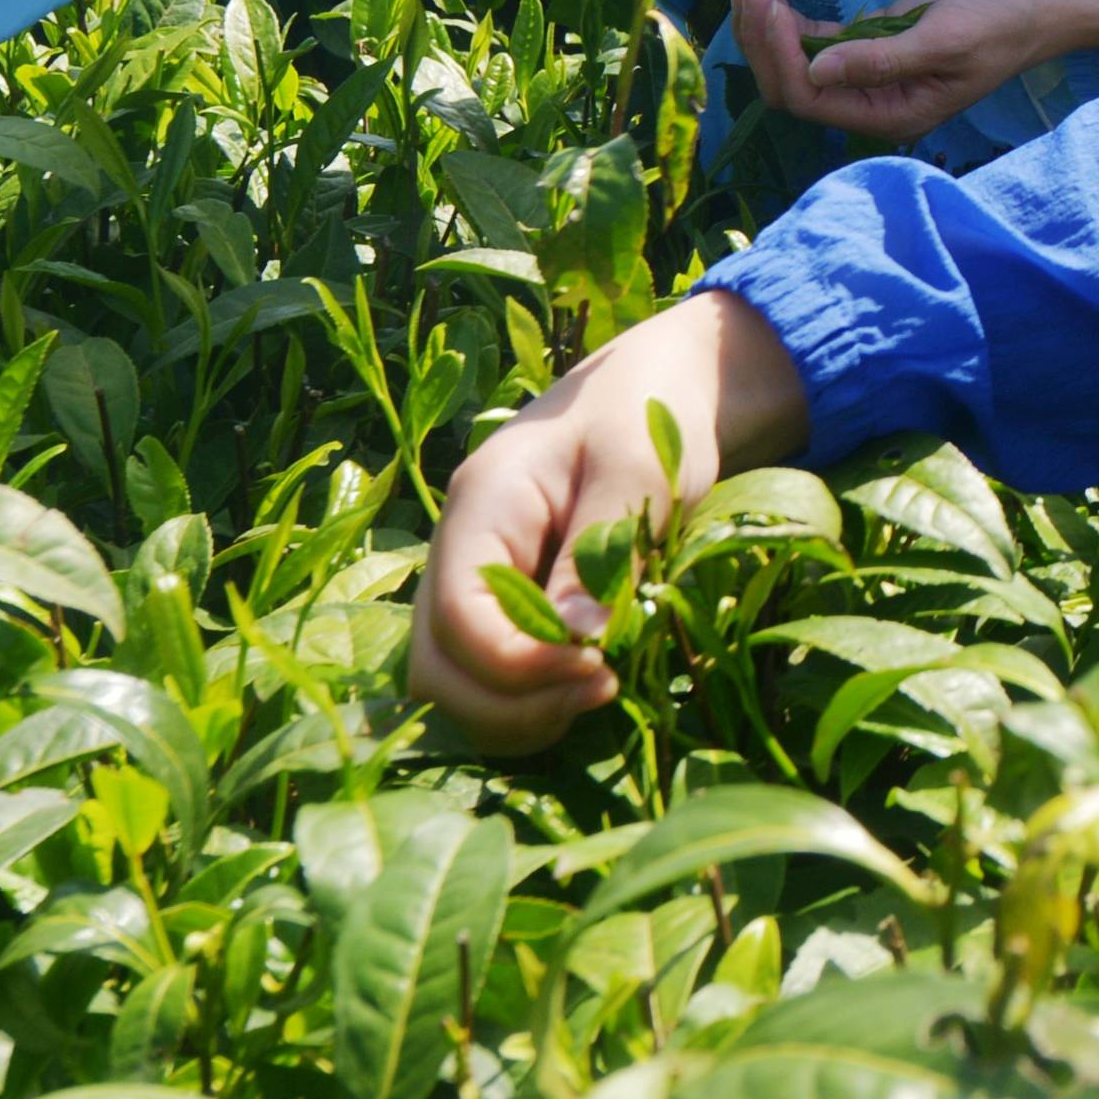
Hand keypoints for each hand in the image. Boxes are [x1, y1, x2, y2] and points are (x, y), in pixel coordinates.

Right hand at [408, 290, 808, 749]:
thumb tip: (579, 644)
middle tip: (601, 690)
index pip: (457, 617)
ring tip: (597, 693)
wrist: (663, 385)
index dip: (519, 666)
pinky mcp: (504, 605)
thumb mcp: (641, 466)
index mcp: (481, 503)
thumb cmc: (654, 410)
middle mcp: (458, 548)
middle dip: (509, 703)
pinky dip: (527, 701)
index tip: (599, 668)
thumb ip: (604, 550)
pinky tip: (587, 685)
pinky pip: (487, 677)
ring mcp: (473, 580)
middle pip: (436, 666)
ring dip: (516, 713)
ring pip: (453, 683)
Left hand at [727, 0, 1098, 147]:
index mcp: (891, 115)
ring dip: (770, 28)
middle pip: (796, 85)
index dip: (782, 58)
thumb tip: (816, 72)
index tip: (771, 8)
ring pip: (801, 62)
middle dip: (765, 42)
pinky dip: (792, 22)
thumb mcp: (943, 41)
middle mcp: (873, 101)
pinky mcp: (874, 42)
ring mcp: (870, 71)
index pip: (812, 100)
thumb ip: (879, 61)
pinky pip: (820, 41)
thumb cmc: (1001, 24)